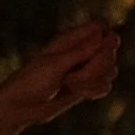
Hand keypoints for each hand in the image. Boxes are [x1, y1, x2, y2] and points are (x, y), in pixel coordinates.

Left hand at [0, 24, 120, 129]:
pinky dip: (95, 92)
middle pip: (110, 51)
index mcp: (70, 39)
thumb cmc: (32, 81)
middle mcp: (81, 51)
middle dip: (98, 67)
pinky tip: (79, 94)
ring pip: (111, 70)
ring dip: (95, 81)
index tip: (99, 53)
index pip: (100, 27)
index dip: (106, 39)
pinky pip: (106, 86)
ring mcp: (86, 68)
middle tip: (74, 77)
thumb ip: (80, 51)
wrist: (23, 106)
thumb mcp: (55, 65)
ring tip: (71, 85)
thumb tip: (102, 36)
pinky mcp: (89, 84)